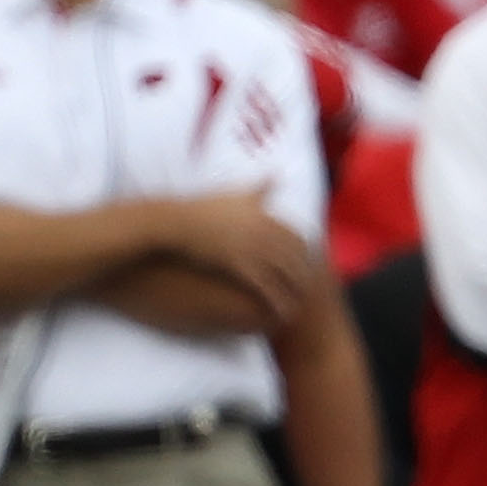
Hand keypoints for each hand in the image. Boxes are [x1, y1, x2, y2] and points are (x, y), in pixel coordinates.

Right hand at [170, 190, 312, 331]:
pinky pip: (267, 287)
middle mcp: (264, 232)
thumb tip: (278, 173)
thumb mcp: (236, 193)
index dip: (306, 255)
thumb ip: (260, 187)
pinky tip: (282, 312)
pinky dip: (278, 300)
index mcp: (266, 216)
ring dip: (296, 291)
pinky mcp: (240, 266)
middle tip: (308, 291)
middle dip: (305, 276)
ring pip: (286, 274)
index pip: (298, 238)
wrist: (177, 223)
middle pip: (296, 257)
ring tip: (299, 306)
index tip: (307, 267)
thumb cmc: (204, 208)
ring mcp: (253, 249)